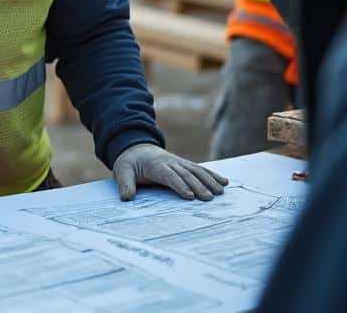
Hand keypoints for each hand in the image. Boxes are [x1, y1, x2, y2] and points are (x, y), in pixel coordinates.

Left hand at [112, 143, 228, 201]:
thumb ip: (125, 184)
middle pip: (186, 174)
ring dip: (209, 180)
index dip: (179, 185)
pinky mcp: (184, 165)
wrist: (135, 148)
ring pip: (197, 171)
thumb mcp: (122, 171)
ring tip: (220, 191)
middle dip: (198, 186)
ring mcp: (179, 163)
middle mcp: (170, 163)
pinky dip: (213, 175)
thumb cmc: (129, 162)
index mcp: (155, 165)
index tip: (189, 196)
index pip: (169, 176)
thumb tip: (126, 198)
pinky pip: (200, 170)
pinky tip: (224, 182)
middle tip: (209, 199)